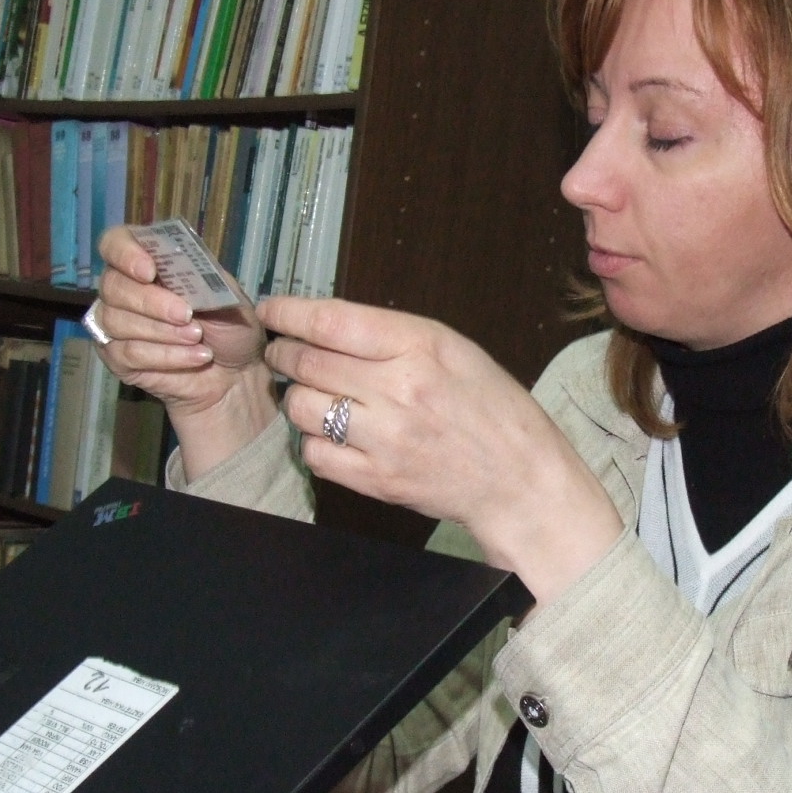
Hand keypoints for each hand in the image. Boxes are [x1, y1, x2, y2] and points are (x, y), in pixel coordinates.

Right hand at [91, 226, 275, 478]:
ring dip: (162, 335)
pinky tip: (193, 361)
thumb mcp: (227, 293)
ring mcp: (119, 326)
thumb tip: (176, 263)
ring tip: (198, 342)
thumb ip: (197, 274)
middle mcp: (127, 291)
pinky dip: (164, 359)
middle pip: (114, 287)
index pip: (115, 243)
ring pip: (118, 323)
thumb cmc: (236, 331)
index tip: (152, 268)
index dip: (126, 253)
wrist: (241, 378)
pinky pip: (127, 356)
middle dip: (153, 304)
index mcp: (150, 263)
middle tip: (189, 318)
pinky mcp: (121, 360)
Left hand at [262, 296, 623, 606]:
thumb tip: (327, 326)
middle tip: (283, 352)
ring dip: (296, 396)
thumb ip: (392, 336)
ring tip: (313, 395)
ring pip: (301, 407)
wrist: (520, 480)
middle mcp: (399, 390)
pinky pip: (315, 453)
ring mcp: (385, 439)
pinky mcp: (376, 480)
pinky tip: (332, 433)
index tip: (271, 312)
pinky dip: (313, 440)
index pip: (331, 322)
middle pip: (307, 362)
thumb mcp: (454, 350)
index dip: (289, 314)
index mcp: (421, 347)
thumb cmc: (491, 409)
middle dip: (285, 353)